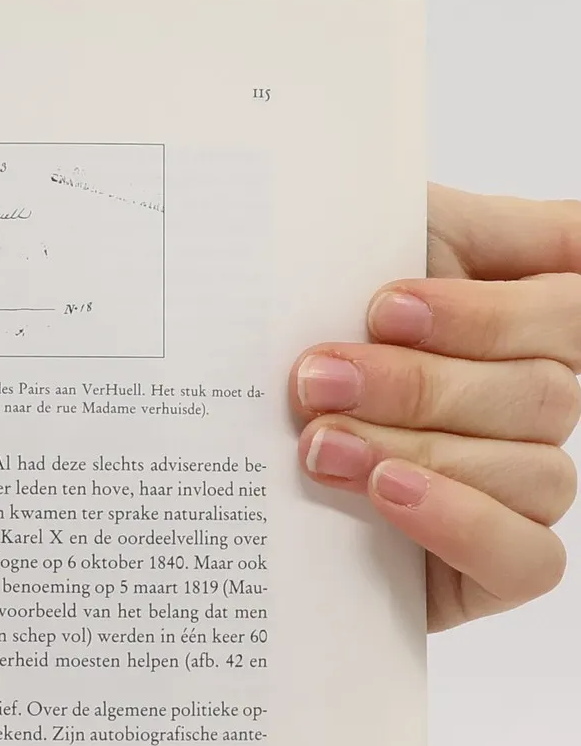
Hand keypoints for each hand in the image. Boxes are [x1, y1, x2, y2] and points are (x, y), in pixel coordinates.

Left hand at [294, 184, 580, 628]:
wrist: (202, 460)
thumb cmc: (277, 345)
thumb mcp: (333, 259)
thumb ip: (405, 221)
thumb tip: (428, 175)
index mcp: (513, 313)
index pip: (569, 297)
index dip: (489, 310)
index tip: (385, 306)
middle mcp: (533, 396)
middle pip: (545, 388)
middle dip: (418, 384)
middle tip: (314, 379)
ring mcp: (521, 484)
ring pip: (536, 467)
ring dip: (421, 452)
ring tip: (319, 445)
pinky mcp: (494, 569)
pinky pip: (530, 557)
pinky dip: (462, 523)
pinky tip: (387, 496)